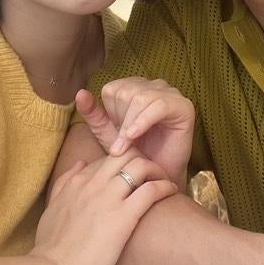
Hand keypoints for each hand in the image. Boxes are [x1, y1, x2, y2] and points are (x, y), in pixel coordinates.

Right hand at [30, 148, 176, 264]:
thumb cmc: (51, 246)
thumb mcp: (53, 207)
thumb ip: (65, 182)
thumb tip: (81, 163)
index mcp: (78, 181)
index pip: (107, 157)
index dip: (123, 160)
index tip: (133, 170)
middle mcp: (94, 183)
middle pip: (126, 153)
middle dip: (142, 156)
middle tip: (152, 170)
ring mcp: (110, 197)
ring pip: (141, 165)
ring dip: (156, 169)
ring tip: (164, 178)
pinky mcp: (124, 216)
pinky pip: (151, 190)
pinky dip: (164, 186)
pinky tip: (170, 190)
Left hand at [76, 77, 194, 190]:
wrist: (157, 179)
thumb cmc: (135, 155)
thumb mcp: (109, 134)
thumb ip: (94, 114)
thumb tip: (80, 93)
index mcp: (137, 87)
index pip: (113, 89)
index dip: (110, 114)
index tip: (116, 135)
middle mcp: (155, 86)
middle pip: (126, 92)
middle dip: (120, 120)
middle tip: (122, 144)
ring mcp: (171, 94)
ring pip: (139, 97)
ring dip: (128, 125)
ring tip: (126, 146)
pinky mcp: (184, 106)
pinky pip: (158, 106)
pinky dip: (142, 122)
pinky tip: (134, 137)